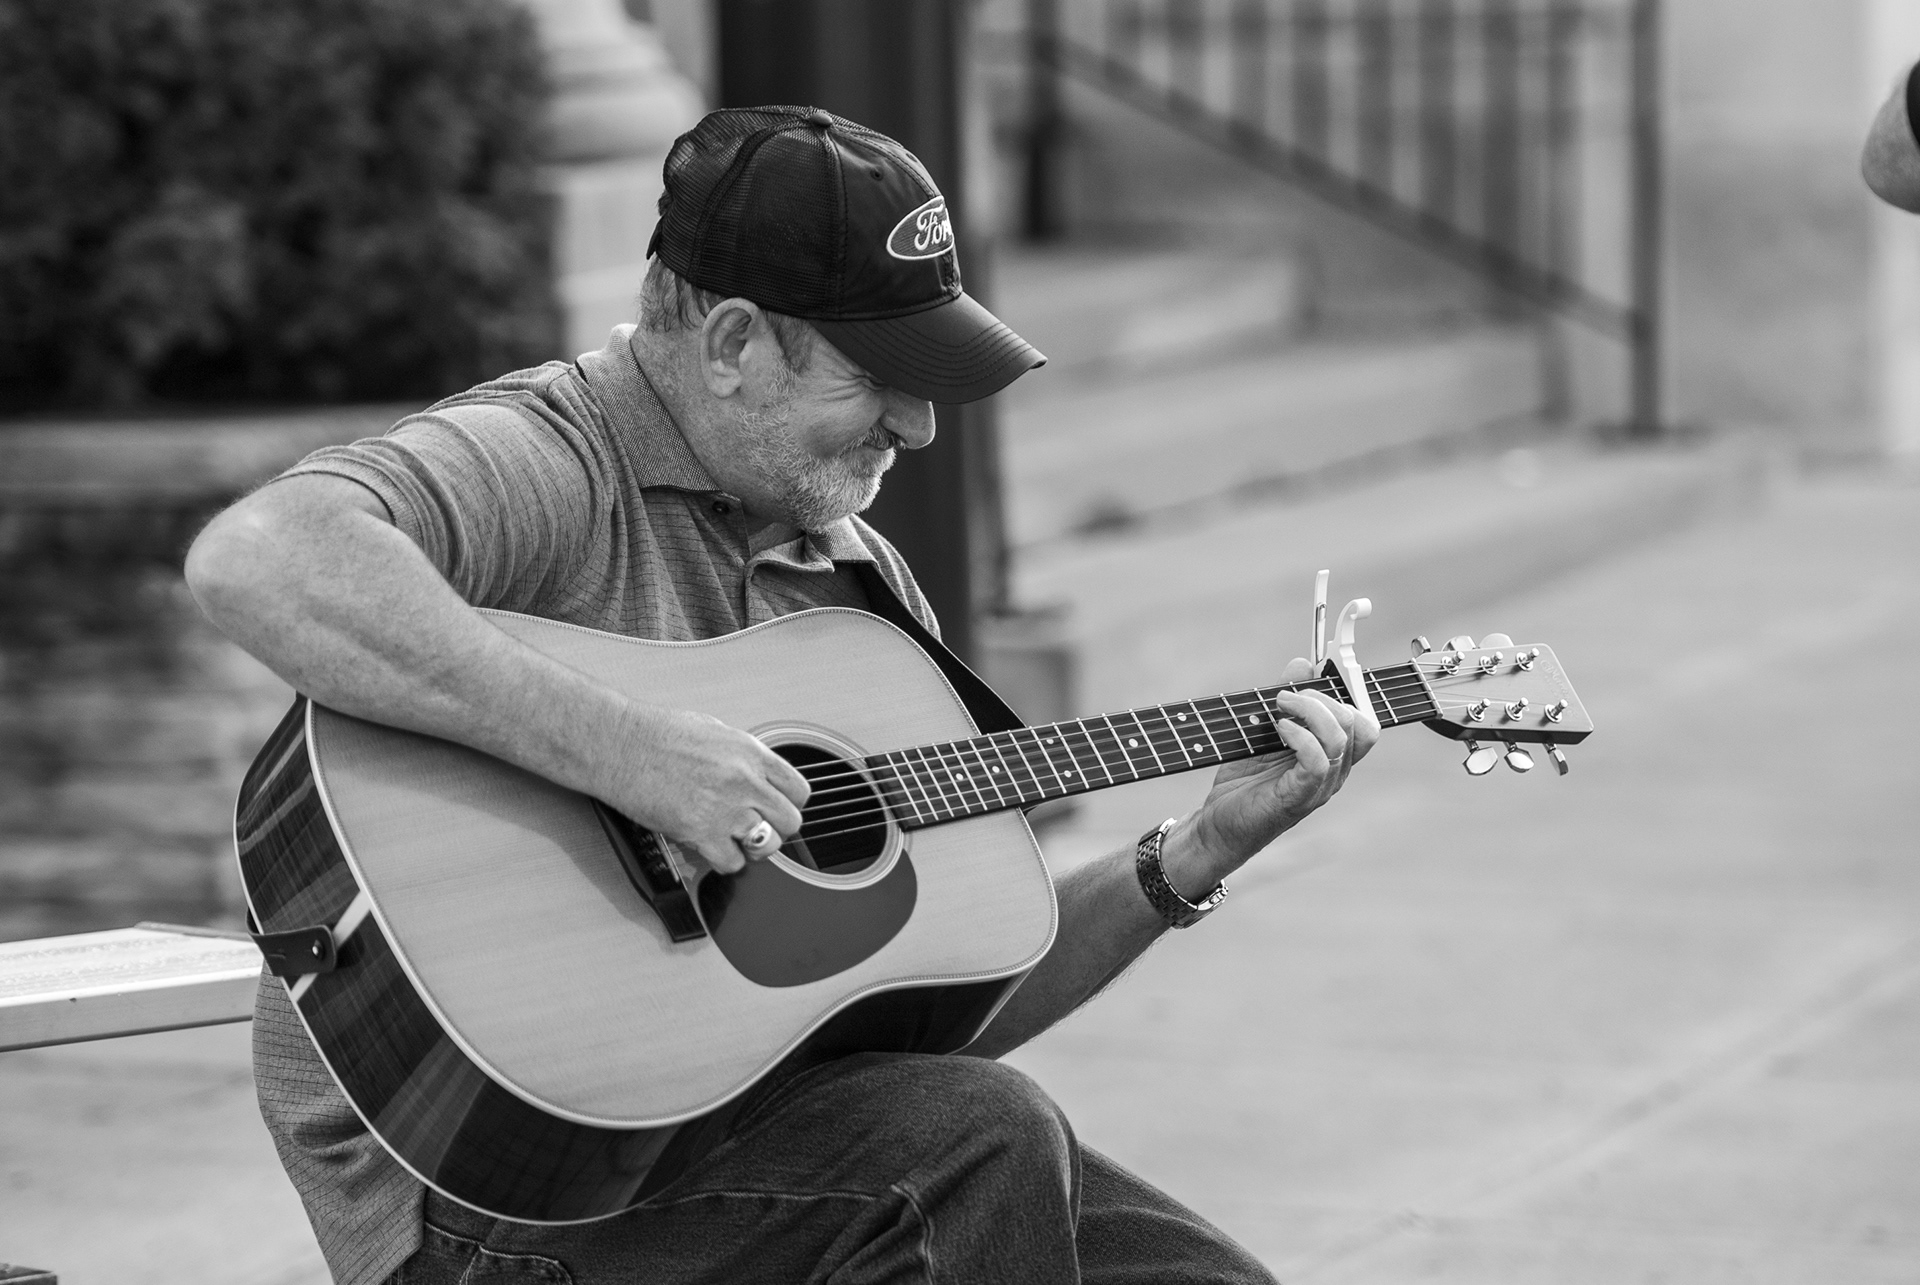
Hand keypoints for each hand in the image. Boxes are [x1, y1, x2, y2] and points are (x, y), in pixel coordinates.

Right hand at [596, 704, 810, 874]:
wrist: (620, 745)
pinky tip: (712, 848)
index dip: (790, 803)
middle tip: (758, 827)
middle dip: (777, 828)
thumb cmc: (658, 734)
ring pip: (767, 845)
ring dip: (753, 847)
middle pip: (790, 822)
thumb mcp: (715, 731)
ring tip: (735, 839)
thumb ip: (744, 757)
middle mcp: (744, 781)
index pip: (799, 790)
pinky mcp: (700, 833)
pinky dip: (725, 861)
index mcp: (751, 753)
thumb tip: (758, 775)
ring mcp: (725, 808)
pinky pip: (732, 863)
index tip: (778, 807)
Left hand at [1159, 657, 1379, 898]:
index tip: (1316, 675)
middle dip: (1324, 697)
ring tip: (1280, 706)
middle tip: (1288, 695)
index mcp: (1333, 757)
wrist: (1218, 825)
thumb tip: (1304, 663)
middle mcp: (1335, 773)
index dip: (1347, 692)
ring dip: (1310, 711)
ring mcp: (1321, 787)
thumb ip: (1286, 698)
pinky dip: (1300, 736)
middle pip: (1358, 724)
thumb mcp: (1265, 729)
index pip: (1365, 721)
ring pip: (1341, 738)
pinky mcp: (1300, 797)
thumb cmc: (1244, 780)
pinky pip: (1318, 761)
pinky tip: (1279, 728)